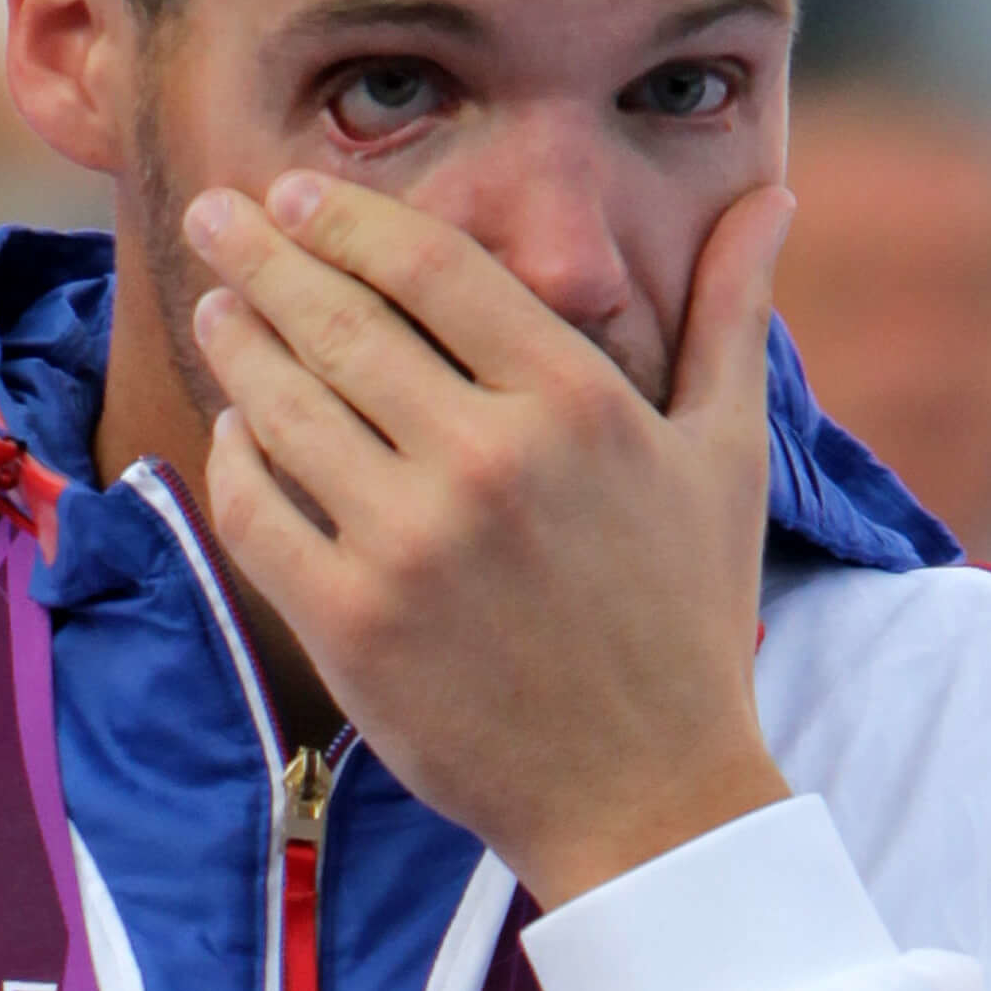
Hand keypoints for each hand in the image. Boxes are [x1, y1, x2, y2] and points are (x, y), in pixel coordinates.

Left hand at [186, 173, 796, 908]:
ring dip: (238, 344)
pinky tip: (237, 430)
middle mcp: (487, 461)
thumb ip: (730, 314)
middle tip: (218, 216)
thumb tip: (773, 195)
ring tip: (219, 309)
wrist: (646, 798)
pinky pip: (257, 510)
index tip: (295, 192)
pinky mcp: (350, 624)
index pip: (431, 267)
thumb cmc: (686, 618)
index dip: (348, 220)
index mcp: (576, 403)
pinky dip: (234, 458)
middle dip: (264, 255)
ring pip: (284, 407)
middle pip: (340, 322)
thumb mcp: (727, 455)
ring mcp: (410, 545)